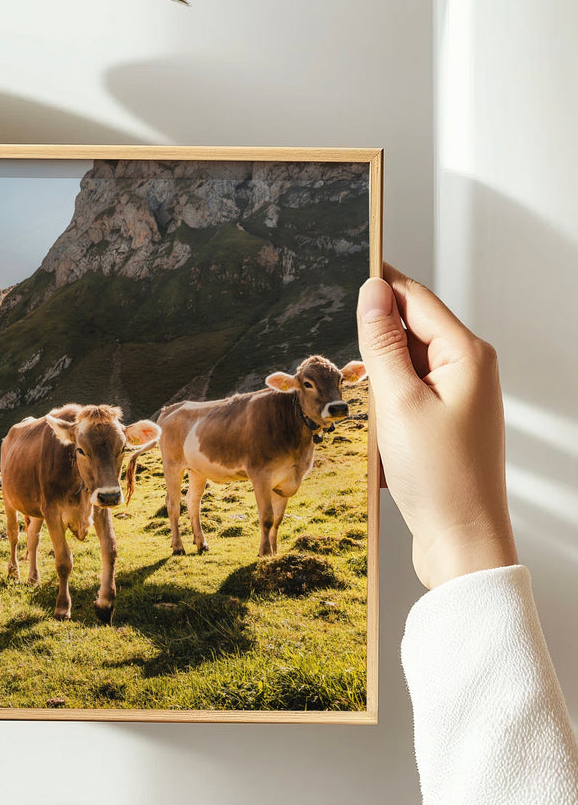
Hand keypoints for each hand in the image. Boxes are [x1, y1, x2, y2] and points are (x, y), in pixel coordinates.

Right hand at [357, 265, 517, 589]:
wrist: (461, 540)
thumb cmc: (439, 477)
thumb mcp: (399, 402)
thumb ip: (383, 343)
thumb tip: (373, 292)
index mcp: (467, 355)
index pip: (415, 298)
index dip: (379, 283)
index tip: (345, 264)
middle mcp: (468, 370)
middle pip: (409, 330)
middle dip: (370, 338)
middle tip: (336, 358)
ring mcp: (457, 397)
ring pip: (403, 365)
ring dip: (373, 377)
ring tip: (354, 405)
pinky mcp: (444, 421)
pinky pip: (406, 394)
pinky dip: (382, 402)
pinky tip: (370, 427)